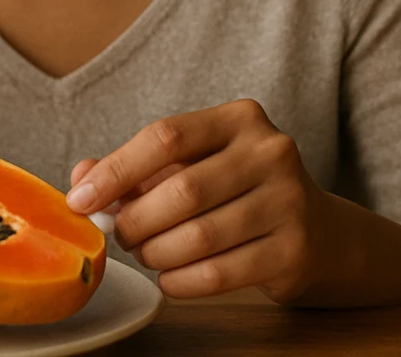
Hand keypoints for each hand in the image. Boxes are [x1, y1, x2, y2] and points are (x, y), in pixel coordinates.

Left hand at [66, 98, 337, 302]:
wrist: (320, 233)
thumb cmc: (238, 192)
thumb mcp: (193, 166)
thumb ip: (135, 168)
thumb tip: (81, 179)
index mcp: (239, 119)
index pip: (166, 136)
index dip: (116, 171)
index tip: (81, 200)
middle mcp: (271, 151)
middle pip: (181, 190)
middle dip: (136, 221)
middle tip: (120, 236)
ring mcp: (289, 201)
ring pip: (199, 236)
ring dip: (156, 253)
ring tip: (147, 254)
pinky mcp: (294, 250)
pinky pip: (219, 274)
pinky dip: (181, 281)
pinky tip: (170, 277)